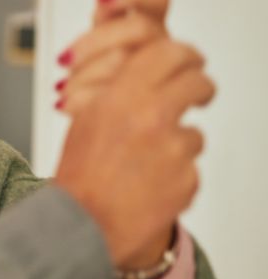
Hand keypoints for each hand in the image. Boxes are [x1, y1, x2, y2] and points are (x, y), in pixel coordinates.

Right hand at [53, 36, 214, 267]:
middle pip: (197, 83)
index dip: (185, 55)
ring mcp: (172, 149)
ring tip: (146, 165)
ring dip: (178, 144)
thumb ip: (118, 94)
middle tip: (198, 95)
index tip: (189, 63)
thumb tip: (146, 76)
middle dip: (200, 89)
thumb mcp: (86, 121)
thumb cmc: (78, 178)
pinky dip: (175, 177)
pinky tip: (148, 187)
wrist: (79, 226)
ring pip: (194, 133)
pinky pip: (190, 169)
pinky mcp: (187, 179)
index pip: (169, 53)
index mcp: (120, 97)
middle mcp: (150, 116)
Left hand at [56, 0, 170, 115]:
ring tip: (61, 88)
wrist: (113, 127)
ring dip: (87, 75)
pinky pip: (120, 101)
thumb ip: (107, 14)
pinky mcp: (147, 106)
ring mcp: (156, 77)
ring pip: (130, 64)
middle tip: (63, 58)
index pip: (155, 0)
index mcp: (151, 27)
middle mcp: (159, 49)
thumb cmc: (115, 78)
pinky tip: (64, 105)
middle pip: (140, 30)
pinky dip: (85, 101)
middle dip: (95, 41)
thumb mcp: (107, 42)